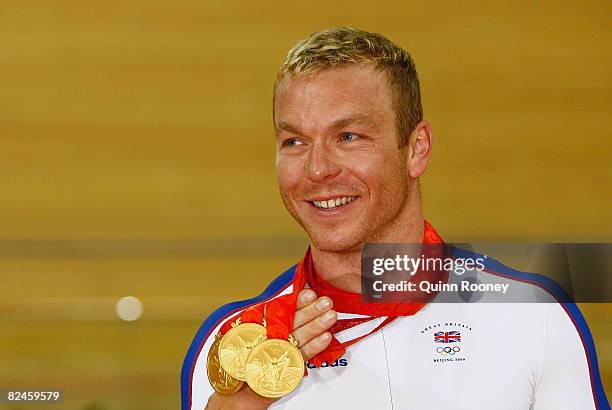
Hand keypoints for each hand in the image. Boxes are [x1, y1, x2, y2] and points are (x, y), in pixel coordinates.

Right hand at [206, 290, 336, 408]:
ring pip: (296, 336)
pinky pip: (299, 355)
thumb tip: (299, 302)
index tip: (308, 293)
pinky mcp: (280, 368)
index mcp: (260, 327)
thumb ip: (274, 320)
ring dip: (315, 325)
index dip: (295, 302)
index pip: (280, 311)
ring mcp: (273, 352)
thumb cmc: (249, 361)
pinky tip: (325, 338)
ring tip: (330, 316)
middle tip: (325, 302)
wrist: (237, 392)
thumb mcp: (257, 335)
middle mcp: (266, 338)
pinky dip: (313, 347)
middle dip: (309, 311)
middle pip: (290, 322)